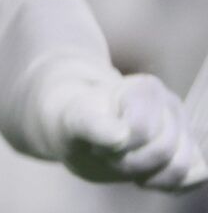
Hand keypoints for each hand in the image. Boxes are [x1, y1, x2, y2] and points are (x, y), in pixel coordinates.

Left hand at [58, 73, 205, 190]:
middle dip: (127, 162)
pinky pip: (197, 176)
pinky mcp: (192, 152)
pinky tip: (145, 177)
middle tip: (106, 155)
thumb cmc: (82, 121)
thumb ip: (94, 126)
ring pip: (182, 167)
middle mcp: (171, 105)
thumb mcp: (77, 120)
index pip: (141, 129)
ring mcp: (185, 129)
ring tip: (124, 164)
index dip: (116, 146)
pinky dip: (171, 184)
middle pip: (161, 150)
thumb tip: (120, 137)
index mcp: (145, 88)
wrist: (88, 131)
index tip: (95, 142)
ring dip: (148, 176)